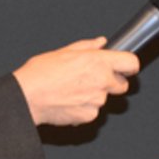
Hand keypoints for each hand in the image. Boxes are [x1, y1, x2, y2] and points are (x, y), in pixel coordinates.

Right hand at [13, 38, 138, 125]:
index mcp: (98, 61)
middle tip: (94, 79)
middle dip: (112, 82)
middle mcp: (102, 81)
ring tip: (73, 90)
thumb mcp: (64, 51)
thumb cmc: (41, 73)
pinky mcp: (89, 115)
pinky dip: (85, 108)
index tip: (125, 67)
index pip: (131, 63)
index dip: (129, 66)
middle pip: (123, 85)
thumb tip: (101, 43)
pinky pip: (93, 112)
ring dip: (95, 95)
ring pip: (105, 99)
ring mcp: (97, 100)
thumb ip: (88, 47)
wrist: (27, 97)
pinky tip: (70, 101)